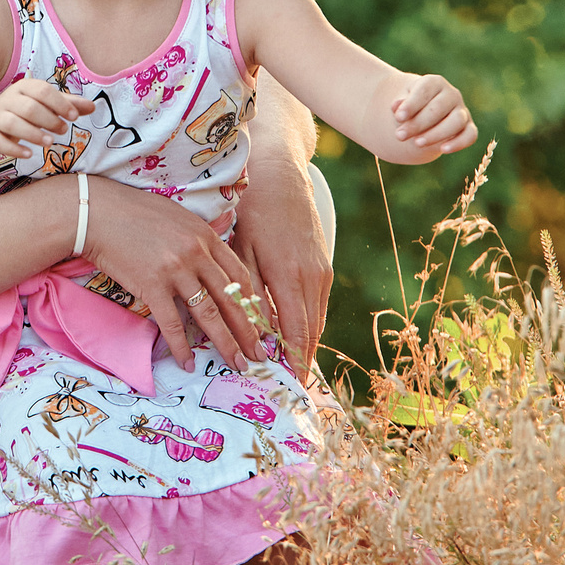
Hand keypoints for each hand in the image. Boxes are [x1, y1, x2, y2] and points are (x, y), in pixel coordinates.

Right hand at [0, 80, 89, 159]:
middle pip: (28, 107)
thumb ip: (68, 105)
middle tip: (64, 130)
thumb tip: (93, 107)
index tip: (74, 116)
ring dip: (32, 134)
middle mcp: (7, 100)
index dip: (60, 103)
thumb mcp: (46, 105)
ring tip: (50, 142)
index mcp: (23, 87)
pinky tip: (29, 154)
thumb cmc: (25, 111)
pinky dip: (14, 149)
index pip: (42, 90)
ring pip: (11, 123)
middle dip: (49, 120)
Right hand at [78, 182, 267, 372]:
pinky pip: (171, 323)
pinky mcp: (151, 285)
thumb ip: (199, 239)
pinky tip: (188, 363)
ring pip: (208, 314)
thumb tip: (212, 265)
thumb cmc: (135, 213)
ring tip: (237, 363)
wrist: (97, 213)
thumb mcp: (178, 218)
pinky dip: (180, 346)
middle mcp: (196, 253)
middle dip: (248, 330)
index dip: (253, 303)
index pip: (240, 275)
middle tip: (259, 354)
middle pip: (231, 298)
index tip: (260, 323)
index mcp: (206, 236)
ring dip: (225, 343)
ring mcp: (175, 270)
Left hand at [233, 154, 329, 378]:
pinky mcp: (323, 265)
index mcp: (288, 276)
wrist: (280, 177)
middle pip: (310, 332)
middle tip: (291, 387)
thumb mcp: (241, 252)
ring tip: (294, 369)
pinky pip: (318, 304)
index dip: (293, 361)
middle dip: (301, 361)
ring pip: (317, 319)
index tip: (289, 385)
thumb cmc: (252, 212)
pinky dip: (310, 324)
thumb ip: (249, 293)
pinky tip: (298, 337)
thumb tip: (255, 333)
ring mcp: (321, 271)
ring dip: (307, 345)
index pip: (295, 332)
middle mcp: (311, 277)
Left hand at [391, 74, 475, 156]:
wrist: (422, 118)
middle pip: (438, 108)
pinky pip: (470, 135)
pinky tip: (443, 149)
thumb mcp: (402, 104)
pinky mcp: (468, 127)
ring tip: (417, 143)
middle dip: (418, 124)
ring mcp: (462, 111)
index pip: (425, 91)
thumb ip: (400, 105)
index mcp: (434, 82)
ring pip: (456, 121)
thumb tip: (396, 106)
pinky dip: (459, 142)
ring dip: (436, 134)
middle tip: (400, 136)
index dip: (411, 104)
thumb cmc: (411, 108)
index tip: (398, 117)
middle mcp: (452, 94)